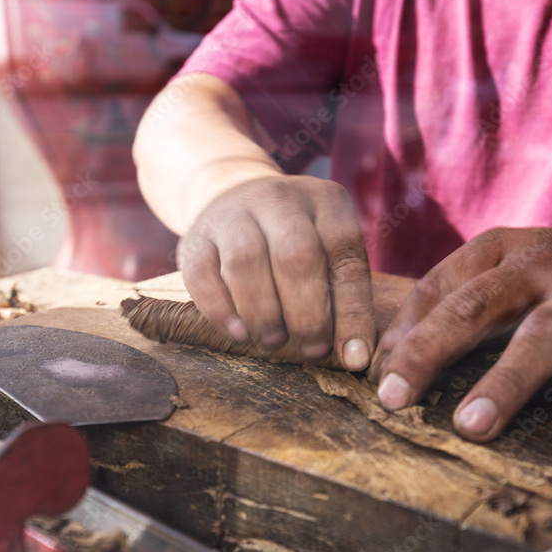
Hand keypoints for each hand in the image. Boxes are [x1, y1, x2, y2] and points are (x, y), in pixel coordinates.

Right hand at [178, 175, 375, 370]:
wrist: (233, 195)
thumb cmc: (292, 238)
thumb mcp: (327, 248)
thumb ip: (343, 293)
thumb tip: (355, 356)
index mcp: (325, 201)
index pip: (346, 256)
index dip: (353, 312)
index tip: (353, 356)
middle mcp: (279, 199)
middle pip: (295, 255)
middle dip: (307, 314)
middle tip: (310, 348)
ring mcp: (233, 213)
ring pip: (245, 261)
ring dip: (263, 313)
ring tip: (273, 340)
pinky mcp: (196, 236)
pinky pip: (202, 275)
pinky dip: (221, 310)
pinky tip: (239, 332)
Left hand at [370, 227, 551, 441]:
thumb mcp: (500, 275)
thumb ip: (447, 306)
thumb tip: (385, 359)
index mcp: (498, 251)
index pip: (439, 287)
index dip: (404, 332)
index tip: (374, 376)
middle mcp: (539, 265)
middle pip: (477, 307)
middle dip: (431, 351)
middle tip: (394, 397)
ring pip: (545, 334)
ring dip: (506, 381)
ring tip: (471, 424)